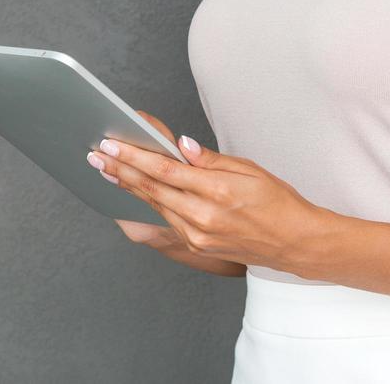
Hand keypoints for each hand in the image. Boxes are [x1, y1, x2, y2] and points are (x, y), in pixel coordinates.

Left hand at [88, 110, 329, 275]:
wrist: (293, 242)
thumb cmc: (276, 201)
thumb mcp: (249, 170)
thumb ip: (209, 159)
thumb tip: (180, 145)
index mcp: (216, 192)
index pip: (164, 169)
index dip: (134, 156)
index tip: (112, 145)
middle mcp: (202, 217)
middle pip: (152, 188)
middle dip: (121, 170)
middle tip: (96, 155)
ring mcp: (197, 235)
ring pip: (155, 204)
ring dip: (129, 185)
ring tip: (108, 169)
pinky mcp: (197, 245)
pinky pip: (167, 218)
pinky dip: (148, 201)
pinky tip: (136, 189)